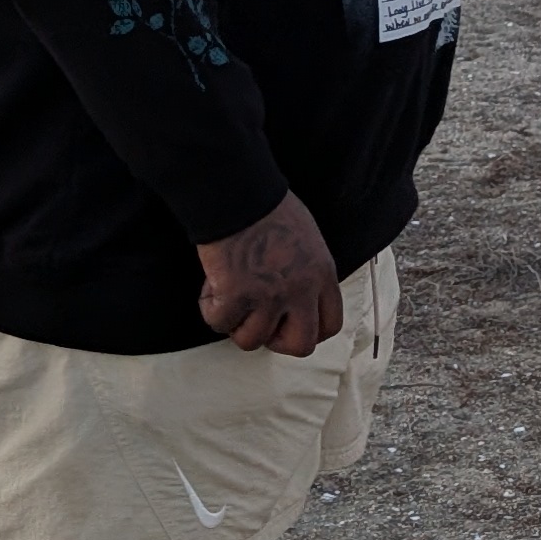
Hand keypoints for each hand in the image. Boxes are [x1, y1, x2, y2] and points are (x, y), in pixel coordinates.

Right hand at [193, 194, 345, 357]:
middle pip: (299, 345)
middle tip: (257, 321)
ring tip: (229, 299)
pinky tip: (211, 289)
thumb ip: (307, 273)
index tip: (286, 324)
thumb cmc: (270, 210)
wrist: (241, 194)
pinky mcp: (236, 294)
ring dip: (236, 324)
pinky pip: (219, 323)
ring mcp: (269, 296)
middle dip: (275, 340)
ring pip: (252, 340)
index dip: (307, 332)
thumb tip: (294, 299)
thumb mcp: (309, 242)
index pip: (330, 325)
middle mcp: (301, 291)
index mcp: (322, 275)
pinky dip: (210, 310)